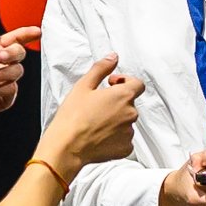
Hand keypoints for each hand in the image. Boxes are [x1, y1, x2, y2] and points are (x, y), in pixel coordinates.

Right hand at [42, 54, 143, 172]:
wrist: (67, 146)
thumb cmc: (72, 116)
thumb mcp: (83, 85)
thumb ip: (101, 69)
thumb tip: (113, 57)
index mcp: (123, 95)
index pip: (138, 84)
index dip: (125, 81)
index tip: (111, 84)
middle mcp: (131, 113)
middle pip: (130, 103)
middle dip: (117, 102)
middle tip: (97, 105)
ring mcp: (129, 132)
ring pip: (126, 121)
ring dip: (116, 119)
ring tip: (96, 122)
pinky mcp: (125, 148)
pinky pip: (125, 139)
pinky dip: (116, 137)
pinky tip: (100, 136)